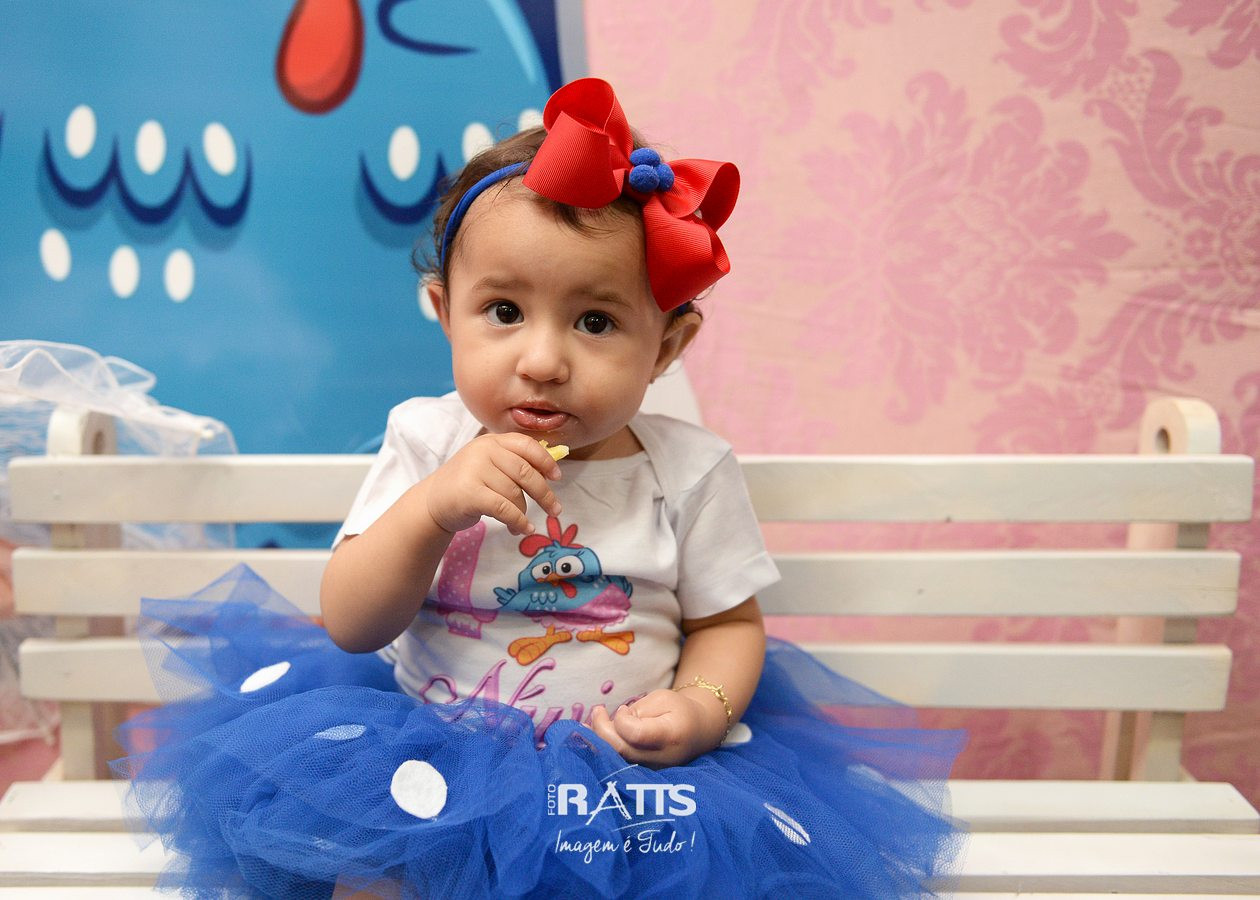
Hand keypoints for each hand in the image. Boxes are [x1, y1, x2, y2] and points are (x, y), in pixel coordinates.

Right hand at [423, 433, 561, 536]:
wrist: (431, 504)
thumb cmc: (467, 485)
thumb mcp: (488, 466)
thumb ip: (513, 465)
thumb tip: (550, 475)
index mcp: (491, 441)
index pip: (526, 445)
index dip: (546, 461)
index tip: (557, 477)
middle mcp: (483, 451)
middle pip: (526, 472)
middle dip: (544, 494)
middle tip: (555, 510)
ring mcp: (475, 470)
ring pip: (515, 494)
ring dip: (524, 513)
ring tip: (522, 525)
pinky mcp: (470, 493)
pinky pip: (505, 509)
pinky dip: (518, 521)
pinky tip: (523, 529)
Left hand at [587, 687, 727, 767]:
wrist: (698, 732)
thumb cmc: (679, 711)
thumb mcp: (662, 699)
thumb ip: (637, 711)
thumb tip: (614, 725)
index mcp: (670, 736)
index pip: (635, 734)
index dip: (622, 720)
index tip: (624, 708)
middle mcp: (660, 758)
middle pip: (621, 750)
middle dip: (601, 729)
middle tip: (598, 710)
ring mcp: (651, 770)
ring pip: (616, 759)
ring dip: (597, 741)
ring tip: (588, 723)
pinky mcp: (643, 774)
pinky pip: (619, 763)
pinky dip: (603, 749)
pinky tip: (593, 736)